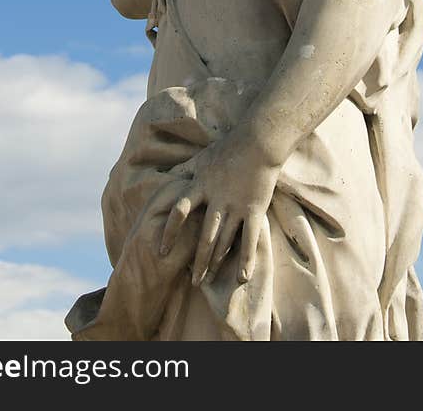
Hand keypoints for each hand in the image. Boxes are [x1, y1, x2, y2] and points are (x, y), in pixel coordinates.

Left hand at [159, 131, 278, 286]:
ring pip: (224, 242)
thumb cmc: (229, 147)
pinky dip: (246, 260)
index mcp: (201, 186)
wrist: (260, 141)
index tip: (162, 250)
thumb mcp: (202, 157)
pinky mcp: (254, 210)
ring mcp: (236, 206)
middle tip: (193, 281)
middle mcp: (216, 200)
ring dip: (216, 263)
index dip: (169, 232)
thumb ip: (185, 169)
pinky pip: (249, 239)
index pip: (179, 212)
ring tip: (210, 280)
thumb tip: (166, 173)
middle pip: (203, 237)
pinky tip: (242, 278)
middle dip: (198, 261)